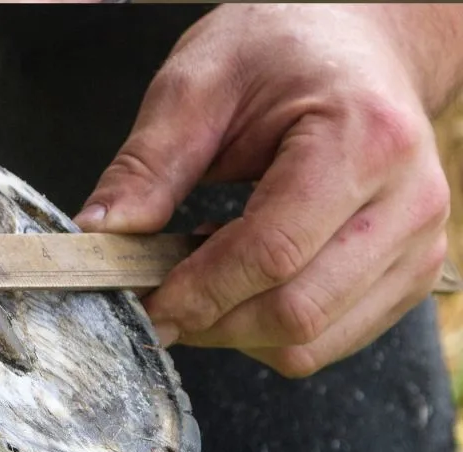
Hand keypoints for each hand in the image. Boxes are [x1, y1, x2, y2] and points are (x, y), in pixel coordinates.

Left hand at [76, 4, 462, 376]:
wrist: (355, 43)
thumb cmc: (280, 53)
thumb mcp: (197, 86)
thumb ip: (147, 166)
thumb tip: (98, 235)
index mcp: (363, 141)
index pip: (272, 254)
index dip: (197, 292)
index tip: (141, 302)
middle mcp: (408, 201)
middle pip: (295, 313)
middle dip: (210, 321)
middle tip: (156, 298)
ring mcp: (418, 244)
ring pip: (312, 344)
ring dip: (236, 331)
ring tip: (203, 276)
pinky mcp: (410, 275)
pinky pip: (330, 340)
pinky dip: (269, 330)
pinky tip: (244, 280)